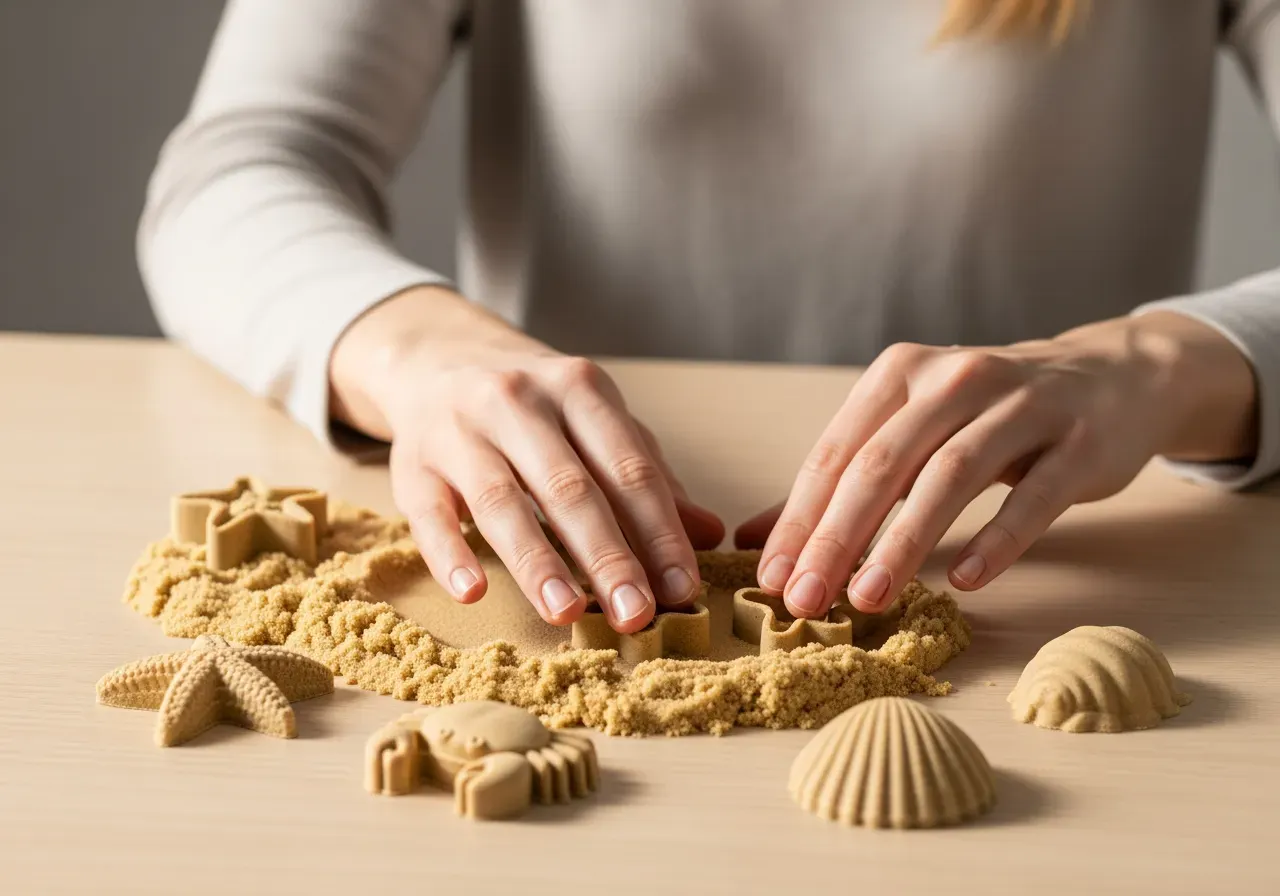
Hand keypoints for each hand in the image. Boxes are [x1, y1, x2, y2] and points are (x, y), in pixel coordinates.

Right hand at [330, 286, 724, 633]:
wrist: (438, 358)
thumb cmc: (537, 406)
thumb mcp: (597, 424)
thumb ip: (648, 478)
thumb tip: (709, 535)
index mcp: (578, 388)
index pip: (628, 468)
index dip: (658, 531)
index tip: (682, 587)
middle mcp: (518, 402)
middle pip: (570, 488)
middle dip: (607, 556)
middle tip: (636, 614)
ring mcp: (460, 432)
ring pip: (501, 502)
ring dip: (537, 562)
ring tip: (568, 614)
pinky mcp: (413, 464)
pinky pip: (429, 515)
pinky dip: (451, 554)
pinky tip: (473, 592)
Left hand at [736, 312, 1257, 617]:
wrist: (1112, 378)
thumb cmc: (990, 417)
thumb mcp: (913, 431)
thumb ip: (840, 482)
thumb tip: (758, 540)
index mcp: (901, 374)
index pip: (836, 453)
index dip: (800, 519)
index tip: (772, 581)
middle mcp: (955, 379)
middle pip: (882, 464)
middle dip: (836, 537)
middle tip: (805, 600)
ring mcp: (1022, 406)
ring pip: (950, 476)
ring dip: (903, 542)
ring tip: (868, 598)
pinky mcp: (1079, 441)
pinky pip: (1032, 496)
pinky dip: (998, 539)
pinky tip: (967, 580)